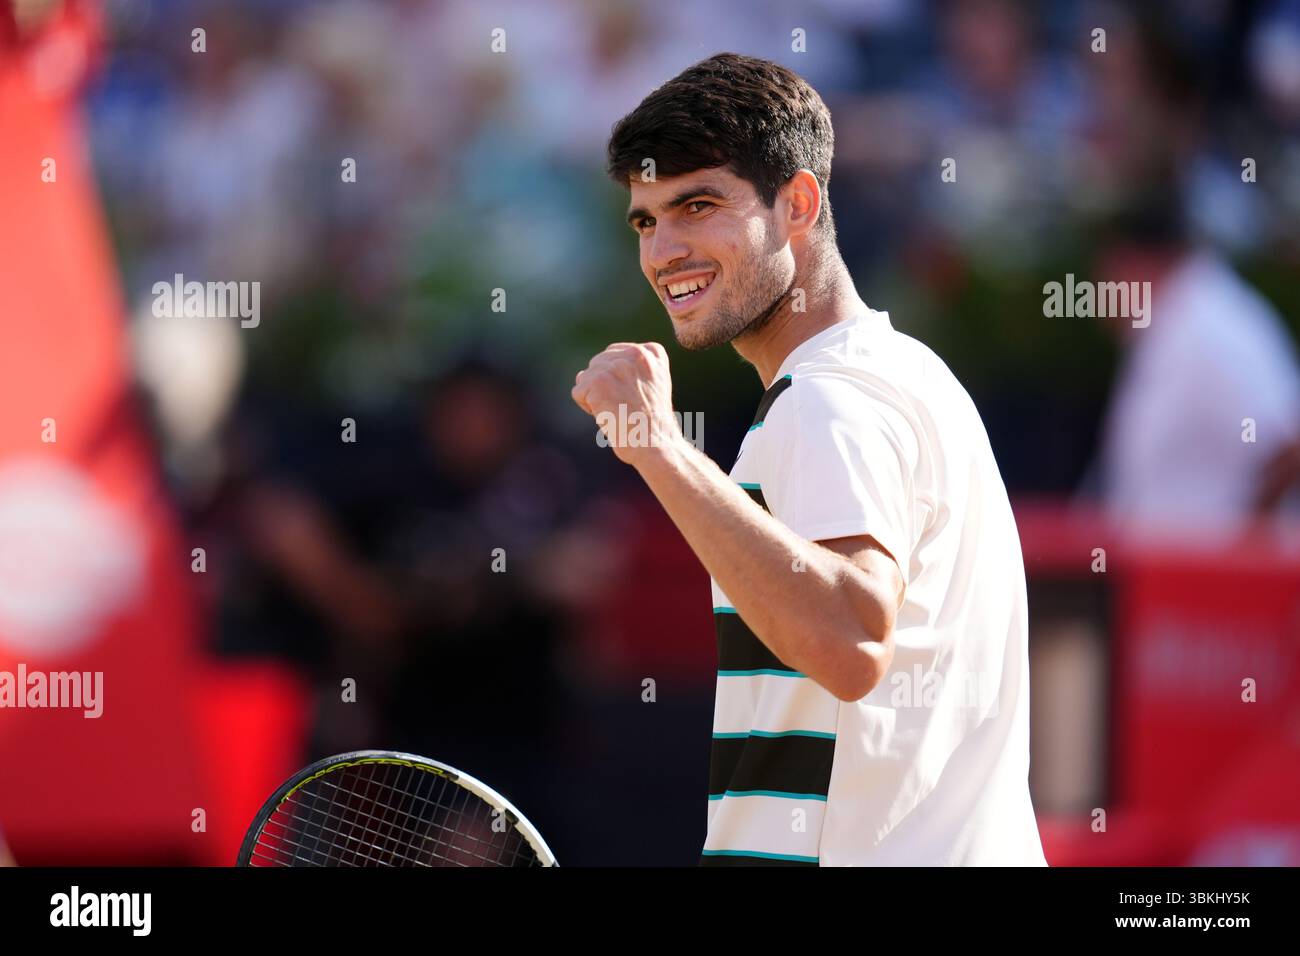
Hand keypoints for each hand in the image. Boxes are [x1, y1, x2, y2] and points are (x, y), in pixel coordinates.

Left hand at [572, 341, 683, 466]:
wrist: (655, 444)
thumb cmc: (653, 422)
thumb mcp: (653, 384)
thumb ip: (633, 368)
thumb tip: (600, 366)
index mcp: (652, 352)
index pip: (614, 354)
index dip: (617, 379)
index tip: (635, 397)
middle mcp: (635, 354)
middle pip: (598, 364)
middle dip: (604, 386)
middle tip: (625, 406)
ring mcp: (616, 366)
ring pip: (586, 377)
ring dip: (595, 397)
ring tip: (618, 410)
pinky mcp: (598, 382)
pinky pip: (578, 392)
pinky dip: (588, 407)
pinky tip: (608, 415)